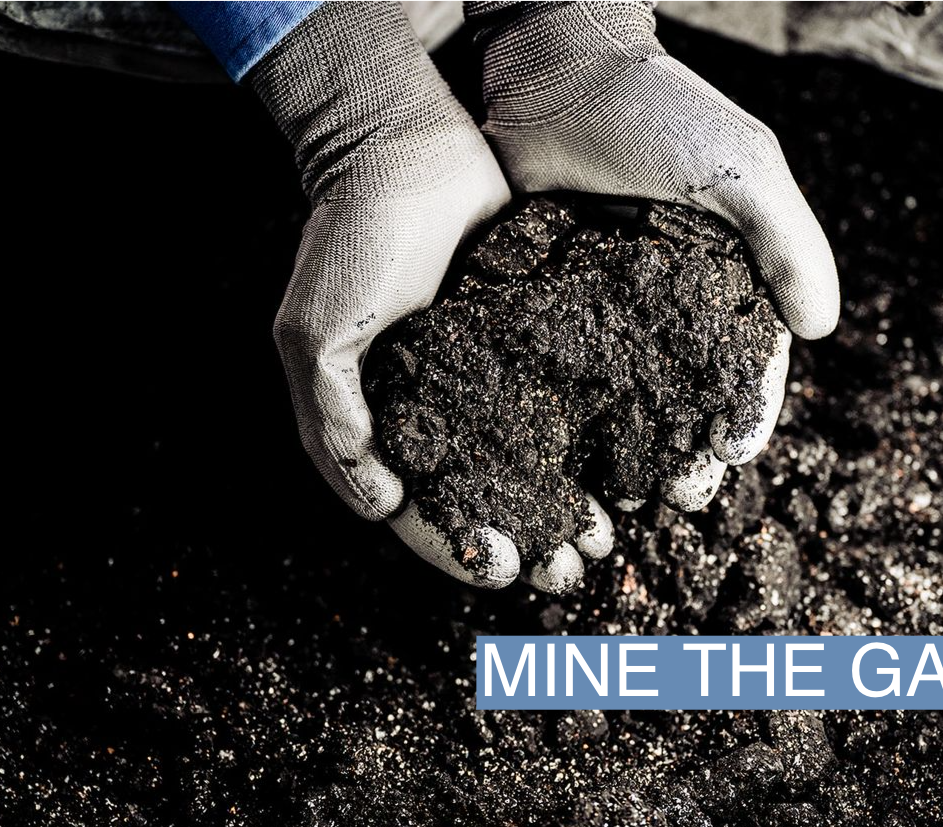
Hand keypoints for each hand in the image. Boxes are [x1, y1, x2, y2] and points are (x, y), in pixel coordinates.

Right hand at [253, 0, 567, 588]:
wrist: (408, 141)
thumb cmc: (353, 235)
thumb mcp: (317, 332)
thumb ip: (335, 423)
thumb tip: (383, 508)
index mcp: (385, 417)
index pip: (421, 507)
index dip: (459, 548)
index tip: (505, 570)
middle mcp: (440, 405)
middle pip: (488, 496)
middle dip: (530, 539)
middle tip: (573, 565)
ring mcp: (490, 372)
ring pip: (535, 459)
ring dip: (568, 504)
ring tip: (606, 531)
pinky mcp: (536, 335)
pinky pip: (568, 399)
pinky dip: (592, 439)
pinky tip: (625, 465)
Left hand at [469, 0, 837, 509]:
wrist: (544, 63)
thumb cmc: (651, 107)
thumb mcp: (738, 165)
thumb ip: (788, 241)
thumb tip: (823, 329)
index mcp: (726, 269)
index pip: (748, 358)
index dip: (744, 413)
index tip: (730, 459)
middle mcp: (668, 295)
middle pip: (685, 391)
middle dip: (683, 447)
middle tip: (672, 494)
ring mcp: (604, 301)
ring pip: (622, 392)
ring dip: (625, 446)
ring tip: (617, 492)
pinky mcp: (545, 297)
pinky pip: (561, 366)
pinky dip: (565, 411)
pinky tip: (559, 451)